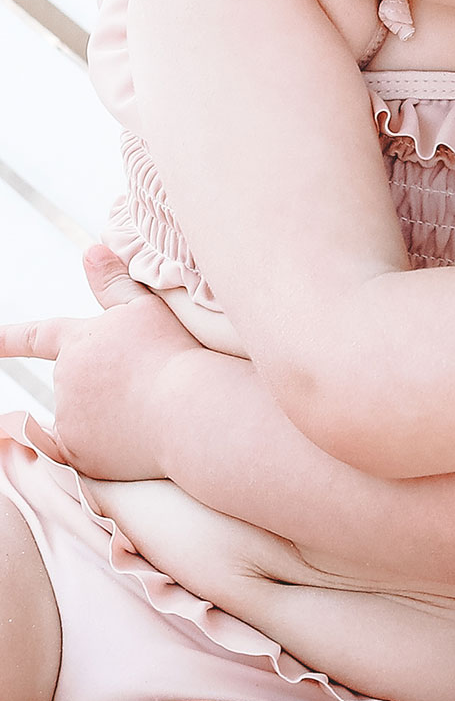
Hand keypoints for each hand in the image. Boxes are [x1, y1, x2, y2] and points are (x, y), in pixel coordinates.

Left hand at [10, 248, 201, 481]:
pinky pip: (83, 452)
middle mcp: (66, 378)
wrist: (190, 410)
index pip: (36, 336)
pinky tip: (134, 441)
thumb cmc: (174, 355)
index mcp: (80, 342)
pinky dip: (104, 448)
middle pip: (78, 384)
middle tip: (150, 387)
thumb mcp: (148, 310)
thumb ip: (115, 284)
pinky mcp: (78, 452)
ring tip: (154, 412)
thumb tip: (92, 249)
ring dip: (110, 416)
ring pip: (83, 418)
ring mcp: (69, 417)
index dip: (8, 339)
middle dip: (106, 386)